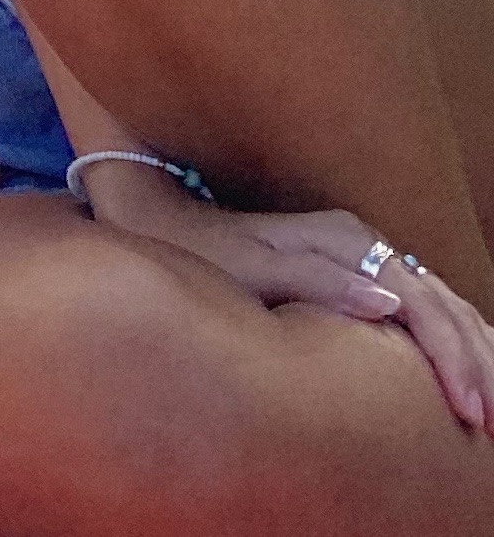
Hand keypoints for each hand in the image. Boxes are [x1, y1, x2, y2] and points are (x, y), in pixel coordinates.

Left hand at [89, 174, 493, 430]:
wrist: (162, 212)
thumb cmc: (199, 247)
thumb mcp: (248, 267)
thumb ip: (317, 280)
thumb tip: (390, 303)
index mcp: (344, 239)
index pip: (423, 305)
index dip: (452, 360)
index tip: (466, 410)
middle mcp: (363, 239)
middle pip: (445, 304)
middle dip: (478, 364)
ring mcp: (364, 249)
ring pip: (445, 301)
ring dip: (476, 351)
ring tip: (493, 405)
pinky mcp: (358, 264)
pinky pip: (428, 300)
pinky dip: (457, 334)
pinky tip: (473, 364)